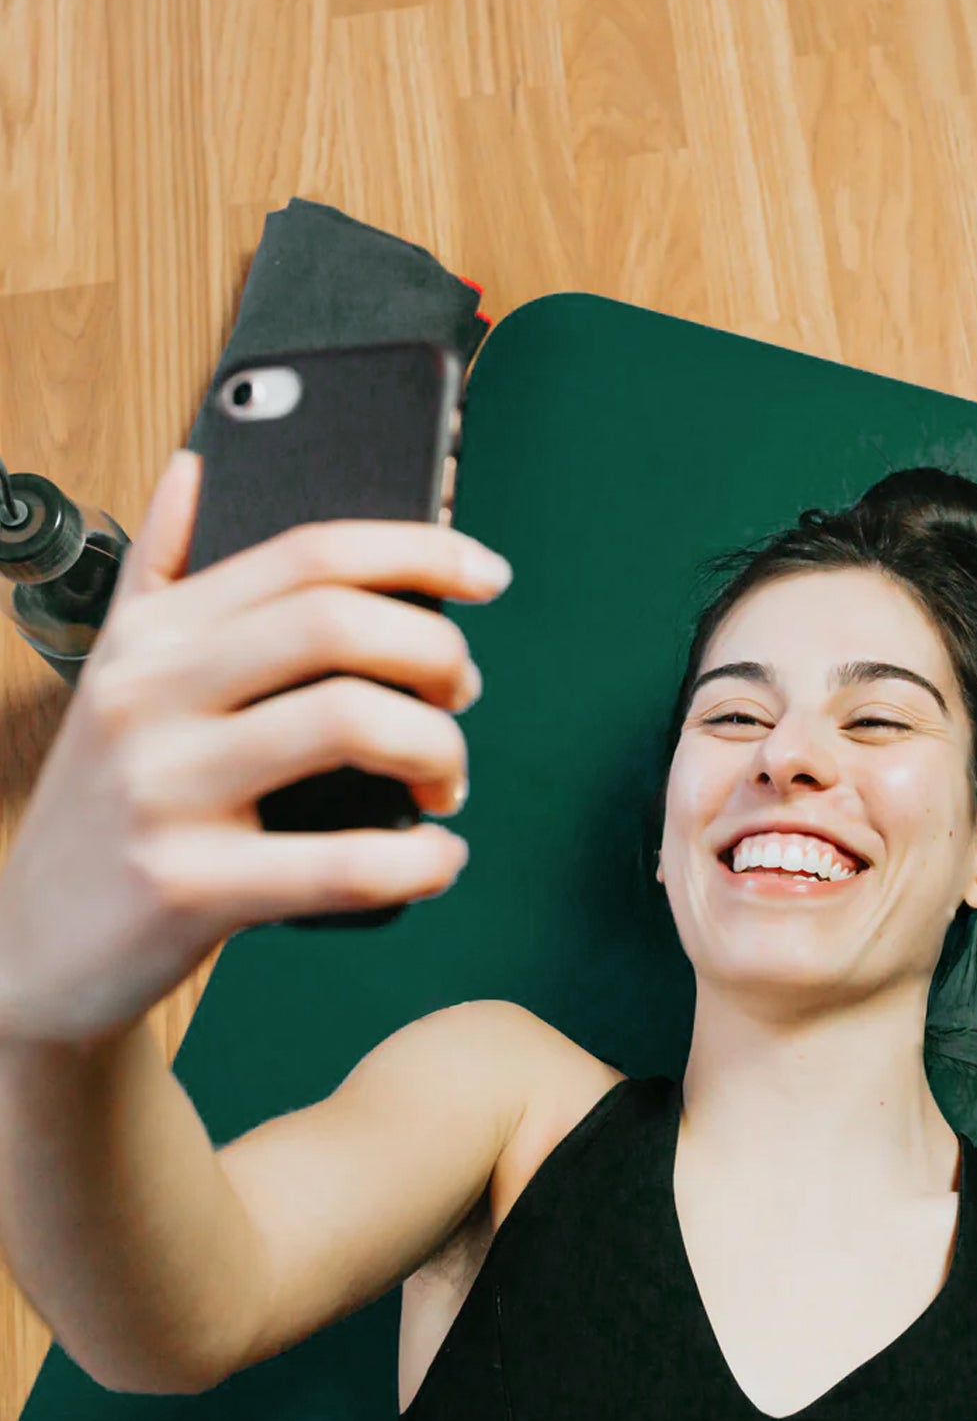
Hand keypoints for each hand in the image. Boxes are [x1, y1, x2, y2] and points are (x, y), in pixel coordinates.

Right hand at [0, 450, 511, 1045]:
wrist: (26, 953)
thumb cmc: (104, 810)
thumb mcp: (114, 674)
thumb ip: (157, 569)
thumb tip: (196, 467)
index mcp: (154, 636)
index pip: (307, 553)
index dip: (418, 551)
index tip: (488, 576)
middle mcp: (150, 695)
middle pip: (336, 624)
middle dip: (437, 654)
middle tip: (460, 697)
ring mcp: (161, 790)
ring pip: (348, 724)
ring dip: (437, 751)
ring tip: (445, 785)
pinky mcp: (183, 887)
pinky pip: (339, 864)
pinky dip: (419, 861)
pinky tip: (439, 860)